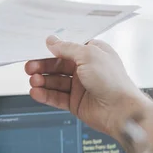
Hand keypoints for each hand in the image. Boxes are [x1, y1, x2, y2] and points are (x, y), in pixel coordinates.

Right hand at [25, 35, 152, 140]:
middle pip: (57, 65)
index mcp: (92, 54)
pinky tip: (36, 92)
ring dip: (42, 81)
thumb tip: (51, 41)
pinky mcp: (76, 103)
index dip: (52, 50)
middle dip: (42, 66)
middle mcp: (86, 69)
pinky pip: (56, 97)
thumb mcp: (88, 55)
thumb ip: (67, 48)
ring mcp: (80, 87)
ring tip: (33, 82)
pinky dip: (45, 94)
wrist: (122, 111)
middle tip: (29, 68)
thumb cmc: (112, 81)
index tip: (37, 50)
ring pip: (55, 82)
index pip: (67, 49)